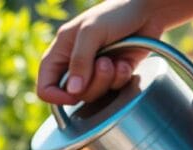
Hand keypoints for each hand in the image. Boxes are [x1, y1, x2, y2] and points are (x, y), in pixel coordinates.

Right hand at [37, 0, 164, 104]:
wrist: (148, 9)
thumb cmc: (115, 13)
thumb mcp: (91, 32)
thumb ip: (80, 61)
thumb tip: (72, 91)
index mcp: (60, 53)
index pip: (45, 85)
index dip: (55, 96)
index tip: (73, 96)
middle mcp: (75, 65)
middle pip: (73, 94)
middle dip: (91, 83)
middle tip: (104, 63)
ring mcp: (94, 71)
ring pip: (94, 94)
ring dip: (107, 79)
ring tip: (114, 60)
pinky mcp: (114, 74)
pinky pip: (113, 89)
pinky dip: (121, 77)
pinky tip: (125, 61)